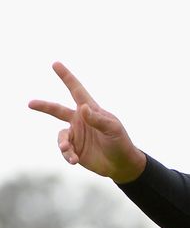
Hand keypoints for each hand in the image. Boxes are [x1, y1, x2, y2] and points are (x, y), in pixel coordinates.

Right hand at [29, 62, 145, 183]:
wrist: (120, 164)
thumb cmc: (120, 142)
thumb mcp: (113, 129)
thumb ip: (97, 119)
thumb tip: (82, 107)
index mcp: (91, 110)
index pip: (77, 90)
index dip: (66, 77)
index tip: (55, 64)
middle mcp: (80, 120)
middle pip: (58, 110)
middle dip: (44, 106)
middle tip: (30, 103)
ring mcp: (76, 134)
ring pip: (61, 136)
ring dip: (63, 144)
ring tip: (69, 151)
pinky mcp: (74, 148)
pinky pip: (64, 149)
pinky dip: (67, 154)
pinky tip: (74, 160)